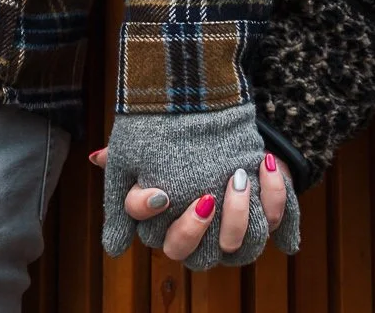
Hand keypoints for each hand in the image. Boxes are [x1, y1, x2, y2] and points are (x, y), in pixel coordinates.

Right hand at [90, 143, 296, 262]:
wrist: (224, 118)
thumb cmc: (178, 136)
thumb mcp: (147, 142)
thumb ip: (122, 155)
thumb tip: (98, 159)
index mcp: (171, 225)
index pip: (158, 238)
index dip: (156, 220)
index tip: (160, 194)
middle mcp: (204, 237)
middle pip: (195, 256)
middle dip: (198, 229)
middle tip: (204, 197)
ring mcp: (236, 230)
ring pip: (239, 247)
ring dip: (239, 215)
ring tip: (238, 177)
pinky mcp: (267, 215)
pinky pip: (275, 221)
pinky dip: (274, 195)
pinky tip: (264, 164)